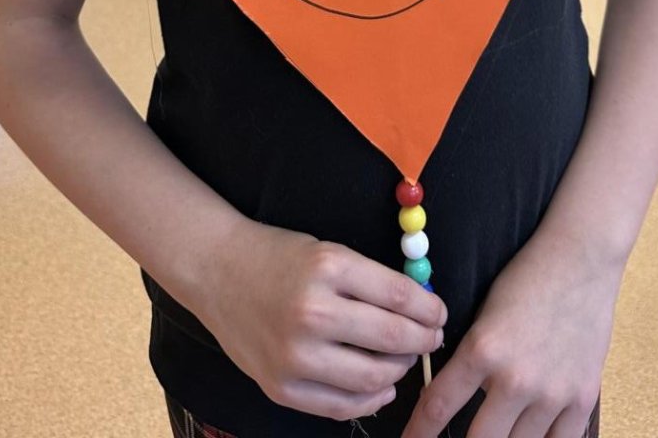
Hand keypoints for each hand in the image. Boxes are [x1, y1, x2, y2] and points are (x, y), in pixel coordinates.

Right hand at [201, 222, 446, 421]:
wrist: (217, 270)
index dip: (430, 308)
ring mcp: (295, 355)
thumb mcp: (328, 251)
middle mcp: (313, 312)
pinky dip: (371, 399)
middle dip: (423, 340)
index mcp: (329, 267)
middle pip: (391, 339)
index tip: (440, 312)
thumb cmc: (278, 257)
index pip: (399, 296)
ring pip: (373, 379)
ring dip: (400, 371)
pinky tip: (382, 386)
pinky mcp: (281, 386)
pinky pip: (341, 406)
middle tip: (433, 337)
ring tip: (405, 358)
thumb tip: (420, 310)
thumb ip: (370, 281)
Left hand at [402, 236, 619, 437]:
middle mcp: (515, 379)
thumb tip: (450, 400)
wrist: (581, 259)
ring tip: (499, 431)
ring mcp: (552, 393)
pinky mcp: (583, 399)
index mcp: (482, 350)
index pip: (438, 407)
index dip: (419, 433)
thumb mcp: (485, 314)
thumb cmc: (527, 278)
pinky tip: (531, 435)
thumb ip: (470, 361)